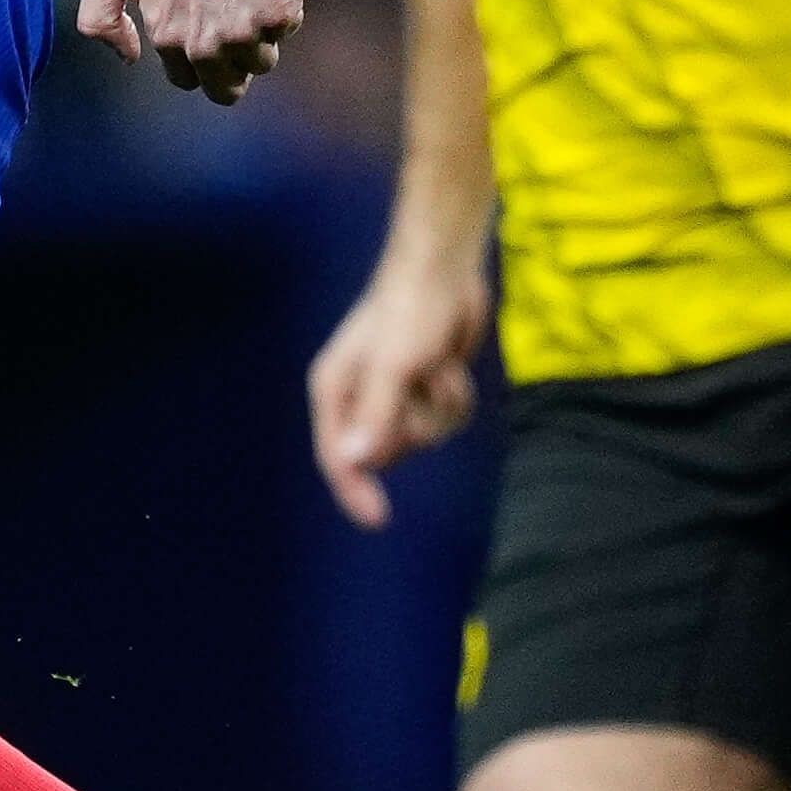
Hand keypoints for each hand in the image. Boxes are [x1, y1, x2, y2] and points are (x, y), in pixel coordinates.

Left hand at [76, 0, 309, 101]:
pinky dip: (279, 6)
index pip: (189, 80)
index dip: (194, 57)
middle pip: (229, 88)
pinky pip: (288, 27)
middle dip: (228, 65)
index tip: (198, 24)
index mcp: (169, 37)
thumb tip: (130, 57)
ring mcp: (250, 27)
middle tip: (226, 21)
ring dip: (256, 36)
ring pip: (263, 60)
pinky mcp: (284, 6)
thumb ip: (99, 18)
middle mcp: (209, 42)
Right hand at [310, 245, 491, 526]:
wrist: (445, 270)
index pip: (338, 458)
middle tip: (419, 385)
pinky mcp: (424, 389)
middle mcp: (359, 398)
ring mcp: (394, 395)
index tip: (379, 519)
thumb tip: (356, 463)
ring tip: (439, 366)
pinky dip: (455, 398)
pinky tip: (450, 364)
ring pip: (423, 437)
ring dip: (441, 407)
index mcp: (334, 391)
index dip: (355, 491)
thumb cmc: (409, 309)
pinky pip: (445, 420)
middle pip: (387, 452)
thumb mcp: (393, 366)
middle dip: (413, 427)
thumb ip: (375, 415)